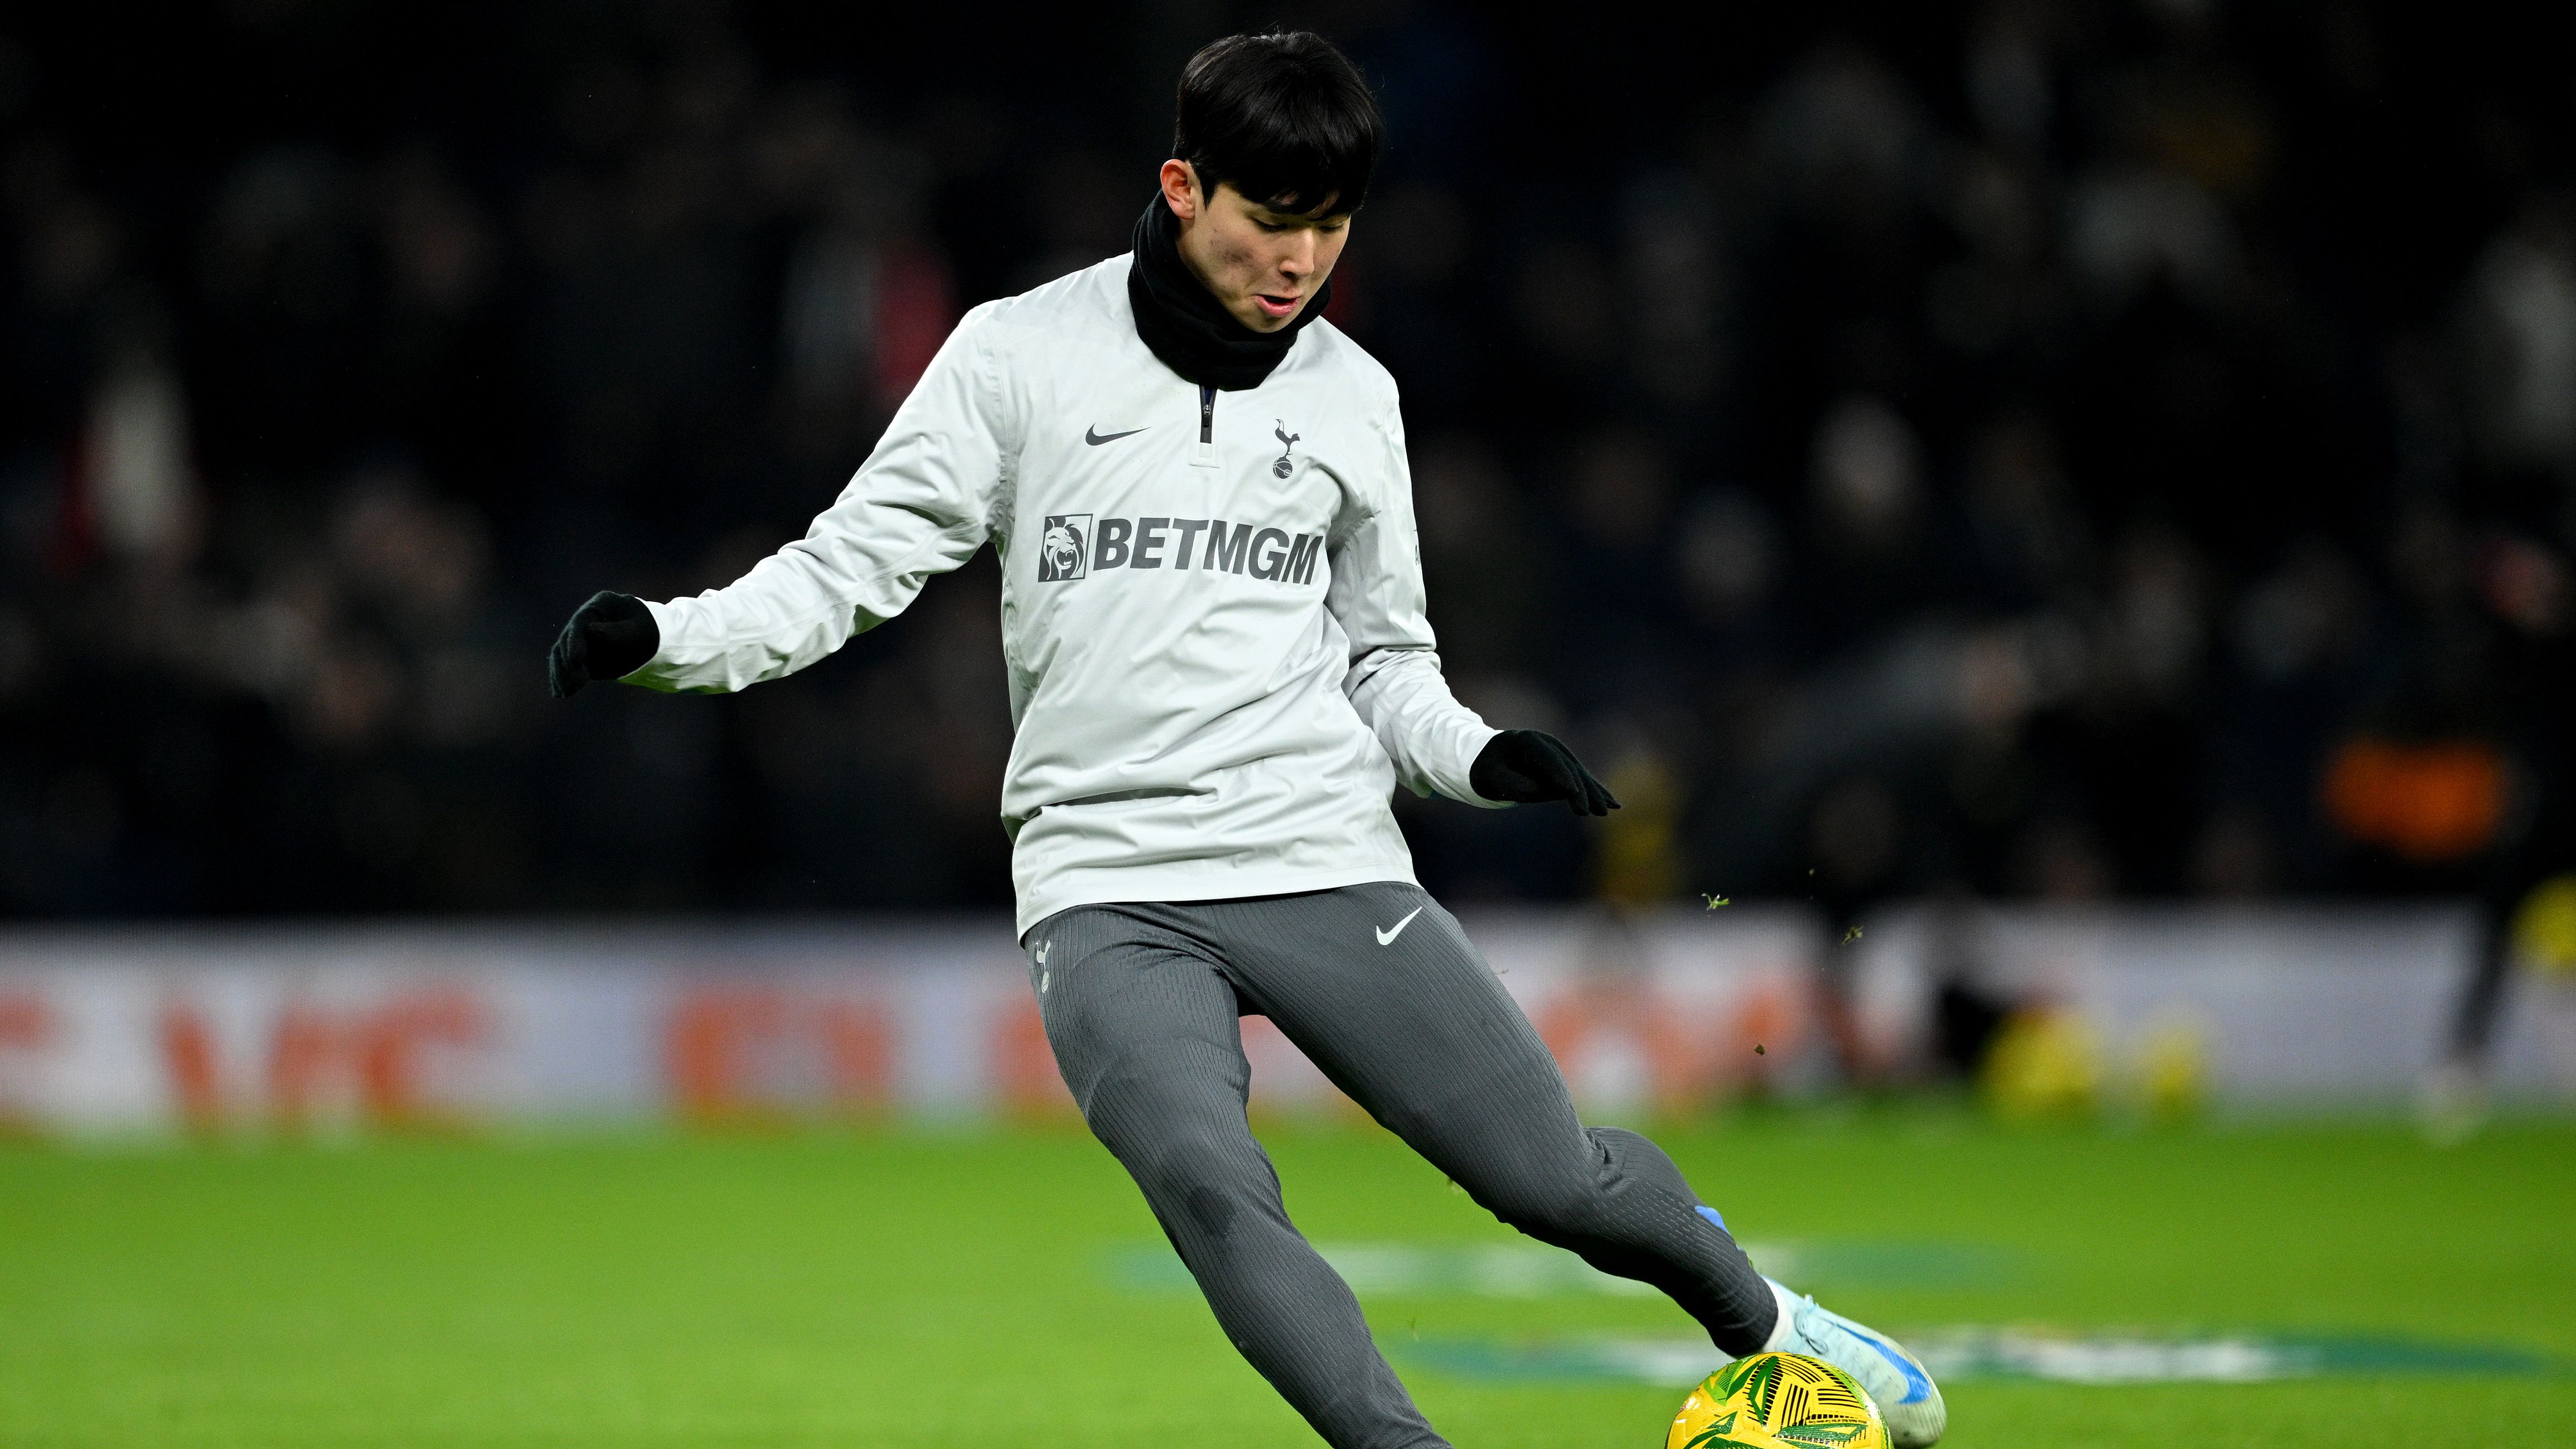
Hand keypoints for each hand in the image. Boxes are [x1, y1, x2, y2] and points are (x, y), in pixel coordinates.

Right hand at [547, 592, 658, 697]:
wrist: (655, 642)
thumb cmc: (650, 633)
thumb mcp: (639, 631)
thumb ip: (618, 632)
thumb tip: (591, 631)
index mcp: (602, 604)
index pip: (581, 621)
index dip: (575, 641)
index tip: (575, 660)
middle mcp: (587, 618)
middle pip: (567, 638)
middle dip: (568, 662)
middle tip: (578, 684)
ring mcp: (581, 635)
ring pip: (561, 652)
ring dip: (561, 673)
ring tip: (566, 693)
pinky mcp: (581, 652)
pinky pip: (566, 664)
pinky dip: (563, 678)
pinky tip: (561, 693)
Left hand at [1469, 729, 1620, 815]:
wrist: (1484, 758)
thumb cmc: (1484, 768)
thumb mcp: (1490, 777)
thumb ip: (1512, 784)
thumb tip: (1539, 792)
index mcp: (1528, 742)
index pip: (1550, 760)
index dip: (1562, 776)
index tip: (1572, 793)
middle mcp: (1548, 745)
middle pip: (1571, 767)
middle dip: (1584, 790)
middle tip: (1597, 811)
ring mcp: (1557, 754)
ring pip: (1580, 774)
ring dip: (1595, 793)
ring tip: (1609, 810)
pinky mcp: (1561, 766)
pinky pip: (1580, 779)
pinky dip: (1594, 791)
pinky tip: (1612, 804)